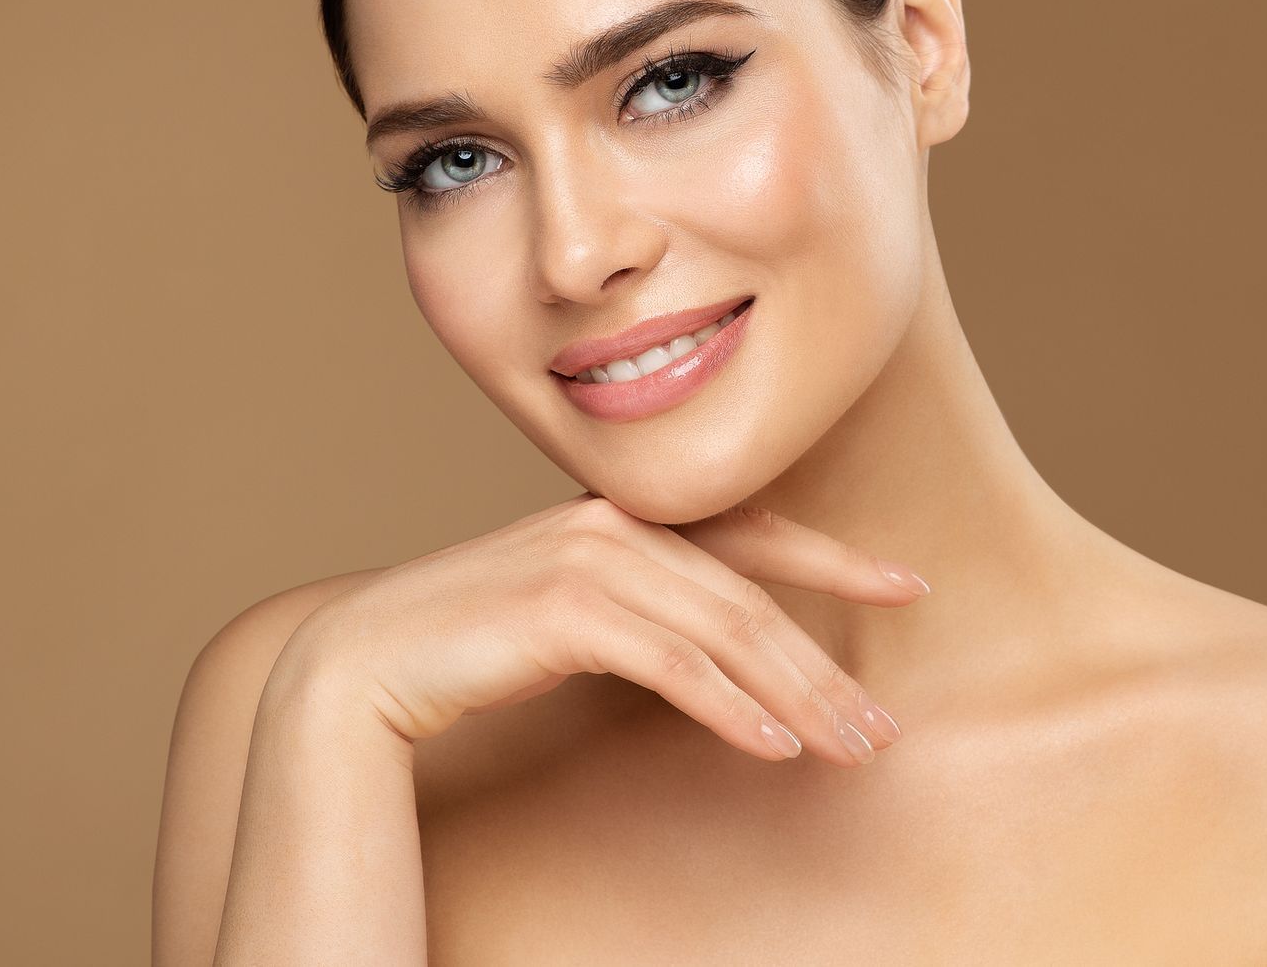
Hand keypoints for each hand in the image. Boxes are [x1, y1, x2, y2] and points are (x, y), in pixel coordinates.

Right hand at [272, 492, 929, 765]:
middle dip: (826, 663)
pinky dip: (728, 706)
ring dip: (796, 694)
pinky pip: (670, 664)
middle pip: (749, 597)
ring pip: (724, 629)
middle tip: (885, 725)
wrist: (359, 663)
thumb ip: (638, 612)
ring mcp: (586, 559)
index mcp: (618, 520)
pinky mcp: (560, 609)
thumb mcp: (569, 618)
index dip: (833, 559)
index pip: (750, 535)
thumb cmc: (466, 648)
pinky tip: (771, 748)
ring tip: (851, 747)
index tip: (906, 583)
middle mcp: (611, 526)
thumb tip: (718, 654)